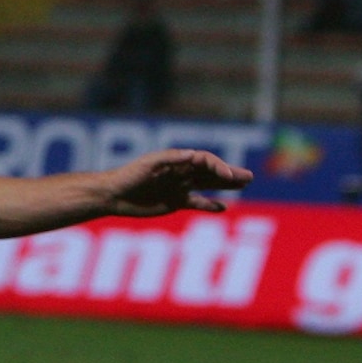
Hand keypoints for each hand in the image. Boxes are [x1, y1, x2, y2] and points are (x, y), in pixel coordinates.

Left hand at [102, 148, 253, 215]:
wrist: (112, 195)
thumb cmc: (128, 175)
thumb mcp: (148, 164)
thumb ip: (171, 159)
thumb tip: (193, 155)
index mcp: (177, 161)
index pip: (205, 161)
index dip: (219, 167)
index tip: (228, 177)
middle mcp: (181, 173)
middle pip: (211, 172)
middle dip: (230, 174)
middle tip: (249, 177)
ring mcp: (179, 187)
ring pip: (208, 185)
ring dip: (225, 186)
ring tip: (244, 186)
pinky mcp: (174, 202)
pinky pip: (197, 203)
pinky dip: (209, 205)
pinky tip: (222, 208)